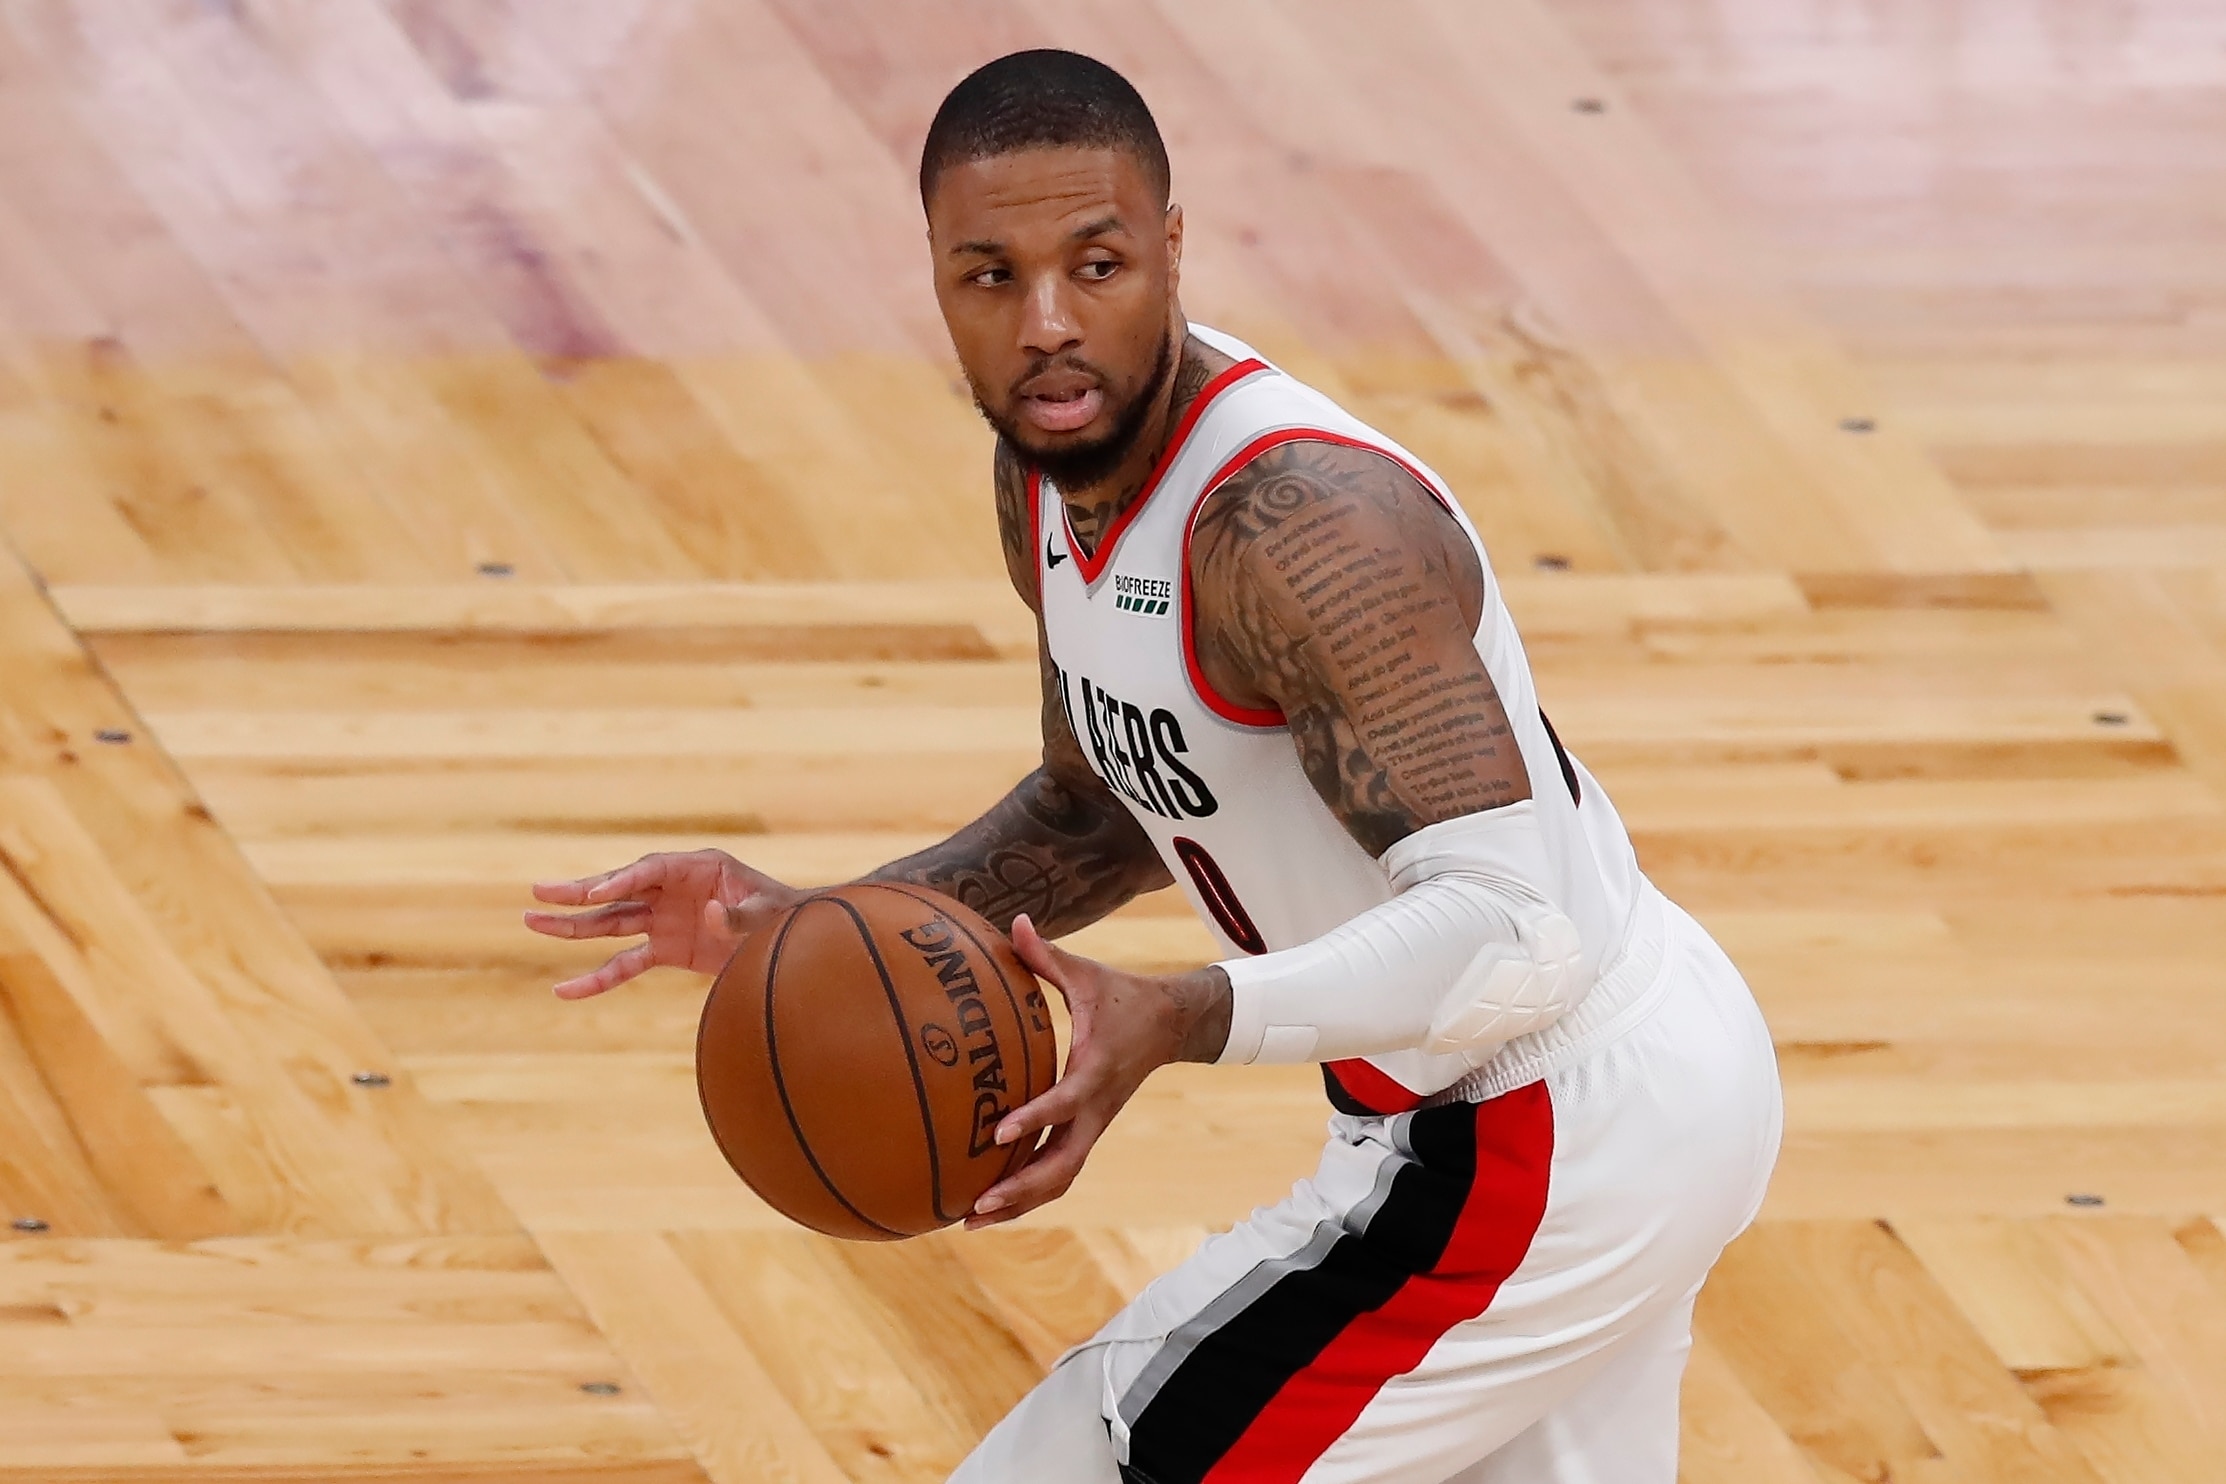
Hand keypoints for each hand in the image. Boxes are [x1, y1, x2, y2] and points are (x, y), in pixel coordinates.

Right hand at [523, 849, 801, 998]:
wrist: (793, 939)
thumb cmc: (784, 916)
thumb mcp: (767, 913)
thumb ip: (740, 915)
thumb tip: (710, 914)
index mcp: (697, 867)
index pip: (650, 870)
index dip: (622, 880)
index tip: (594, 894)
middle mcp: (673, 889)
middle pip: (619, 890)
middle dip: (580, 892)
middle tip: (538, 892)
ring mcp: (665, 919)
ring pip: (610, 922)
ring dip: (573, 925)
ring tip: (531, 922)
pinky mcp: (666, 949)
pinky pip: (624, 964)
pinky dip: (597, 978)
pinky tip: (564, 990)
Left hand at [965, 915, 1231, 1229]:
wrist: (1171, 1024)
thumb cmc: (1121, 995)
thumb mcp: (1087, 972)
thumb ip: (1046, 954)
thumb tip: (1014, 922)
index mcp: (1096, 1069)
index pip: (1065, 1101)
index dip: (1035, 1117)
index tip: (999, 1133)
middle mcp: (1096, 1107)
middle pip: (1062, 1164)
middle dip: (1020, 1189)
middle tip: (975, 1203)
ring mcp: (1095, 1124)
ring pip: (1060, 1177)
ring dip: (1020, 1202)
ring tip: (971, 1219)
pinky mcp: (1089, 1130)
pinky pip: (1060, 1170)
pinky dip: (1029, 1191)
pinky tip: (991, 1204)